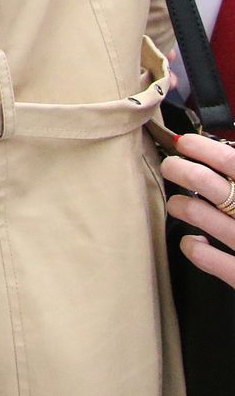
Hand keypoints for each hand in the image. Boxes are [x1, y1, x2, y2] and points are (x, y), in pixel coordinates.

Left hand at [163, 132, 234, 288]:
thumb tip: (234, 150)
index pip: (232, 162)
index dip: (204, 148)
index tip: (186, 143)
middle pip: (206, 183)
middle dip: (180, 170)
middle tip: (171, 167)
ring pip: (197, 213)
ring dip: (180, 204)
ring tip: (179, 203)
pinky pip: (204, 256)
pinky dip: (191, 245)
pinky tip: (194, 240)